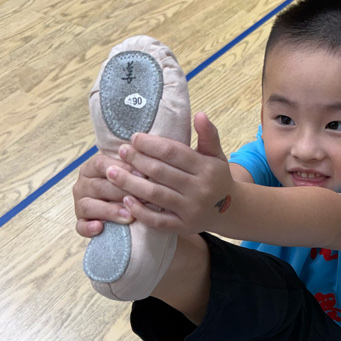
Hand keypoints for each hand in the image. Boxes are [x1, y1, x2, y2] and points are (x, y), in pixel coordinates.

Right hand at [73, 152, 136, 237]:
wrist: (118, 204)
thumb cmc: (125, 186)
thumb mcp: (127, 174)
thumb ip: (131, 170)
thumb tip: (146, 168)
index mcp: (91, 168)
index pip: (102, 165)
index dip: (123, 169)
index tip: (143, 175)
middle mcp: (82, 185)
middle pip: (98, 187)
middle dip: (121, 193)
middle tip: (142, 199)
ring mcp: (80, 204)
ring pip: (88, 206)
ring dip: (109, 211)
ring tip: (129, 216)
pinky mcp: (81, 222)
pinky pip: (80, 226)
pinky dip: (89, 228)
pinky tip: (100, 228)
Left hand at [105, 113, 234, 235]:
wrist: (229, 210)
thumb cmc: (216, 177)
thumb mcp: (216, 155)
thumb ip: (208, 134)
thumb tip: (200, 114)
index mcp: (206, 168)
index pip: (173, 153)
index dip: (150, 144)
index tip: (134, 138)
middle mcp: (199, 190)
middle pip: (160, 172)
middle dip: (136, 160)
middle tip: (121, 151)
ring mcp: (191, 210)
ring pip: (155, 195)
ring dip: (129, 183)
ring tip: (111, 173)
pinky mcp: (183, 227)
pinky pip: (157, 220)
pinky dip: (140, 211)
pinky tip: (126, 199)